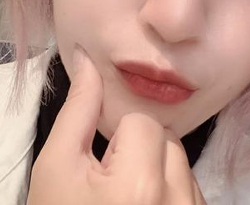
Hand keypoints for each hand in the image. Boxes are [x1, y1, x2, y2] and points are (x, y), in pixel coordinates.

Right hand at [26, 45, 206, 204]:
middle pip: (168, 140)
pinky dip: (173, 189)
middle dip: (140, 150)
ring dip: (159, 168)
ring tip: (129, 197)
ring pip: (182, 162)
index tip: (103, 164)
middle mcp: (177, 203)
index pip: (144, 124)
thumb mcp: (57, 167)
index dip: (118, 138)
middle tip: (112, 181)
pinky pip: (192, 188)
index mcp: (140, 185)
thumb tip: (86, 59)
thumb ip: (78, 108)